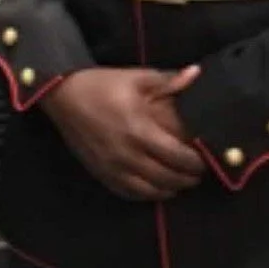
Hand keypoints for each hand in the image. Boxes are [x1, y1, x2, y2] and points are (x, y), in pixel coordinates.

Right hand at [42, 66, 203, 200]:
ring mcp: (113, 168)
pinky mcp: (102, 174)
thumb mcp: (137, 78)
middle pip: (168, 177)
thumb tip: (196, 73)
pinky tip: (157, 188)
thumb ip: (169, 81)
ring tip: (181, 181)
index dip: (196, 162)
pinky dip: (148, 194)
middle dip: (188, 178)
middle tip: (198, 173)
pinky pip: (130, 193)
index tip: (206, 159)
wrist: (62, 97)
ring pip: (150, 191)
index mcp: (139, 130)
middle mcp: (127, 155)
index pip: (178, 157)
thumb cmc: (102, 85)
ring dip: (170, 188)